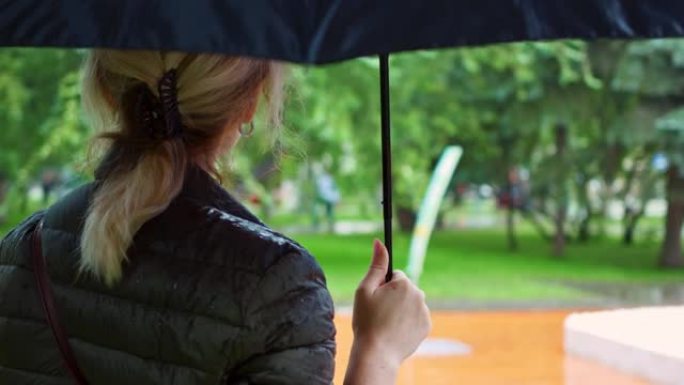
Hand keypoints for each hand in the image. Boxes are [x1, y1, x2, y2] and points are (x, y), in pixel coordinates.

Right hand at [351, 239, 431, 367]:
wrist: (377, 353)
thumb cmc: (367, 321)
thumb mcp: (365, 289)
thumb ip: (376, 265)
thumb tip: (379, 242)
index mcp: (404, 283)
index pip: (395, 275)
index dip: (383, 286)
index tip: (376, 300)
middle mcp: (419, 294)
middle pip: (404, 288)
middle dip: (394, 296)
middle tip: (379, 313)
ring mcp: (424, 311)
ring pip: (411, 302)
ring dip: (401, 308)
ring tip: (387, 323)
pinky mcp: (426, 326)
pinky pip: (416, 316)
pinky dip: (407, 320)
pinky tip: (396, 330)